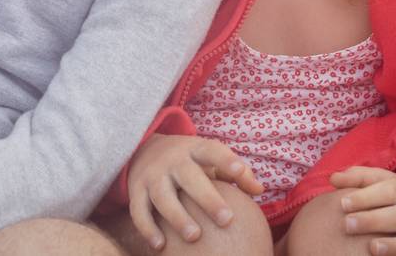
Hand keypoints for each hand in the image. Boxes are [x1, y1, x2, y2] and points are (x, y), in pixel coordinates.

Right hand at [126, 135, 262, 248]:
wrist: (143, 149)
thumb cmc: (189, 161)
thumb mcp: (209, 158)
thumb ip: (235, 172)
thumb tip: (259, 190)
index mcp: (194, 150)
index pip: (212, 151)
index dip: (226, 160)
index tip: (240, 172)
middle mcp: (172, 161)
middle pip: (189, 177)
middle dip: (208, 199)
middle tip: (227, 220)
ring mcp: (152, 175)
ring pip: (163, 196)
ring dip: (177, 217)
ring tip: (194, 237)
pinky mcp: (136, 191)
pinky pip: (139, 211)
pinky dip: (148, 228)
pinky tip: (160, 246)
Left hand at [332, 167, 395, 255]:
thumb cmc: (391, 197)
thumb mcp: (378, 182)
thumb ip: (356, 178)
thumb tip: (333, 178)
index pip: (388, 190)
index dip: (366, 197)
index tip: (343, 203)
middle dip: (374, 221)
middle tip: (348, 224)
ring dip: (394, 245)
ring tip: (372, 248)